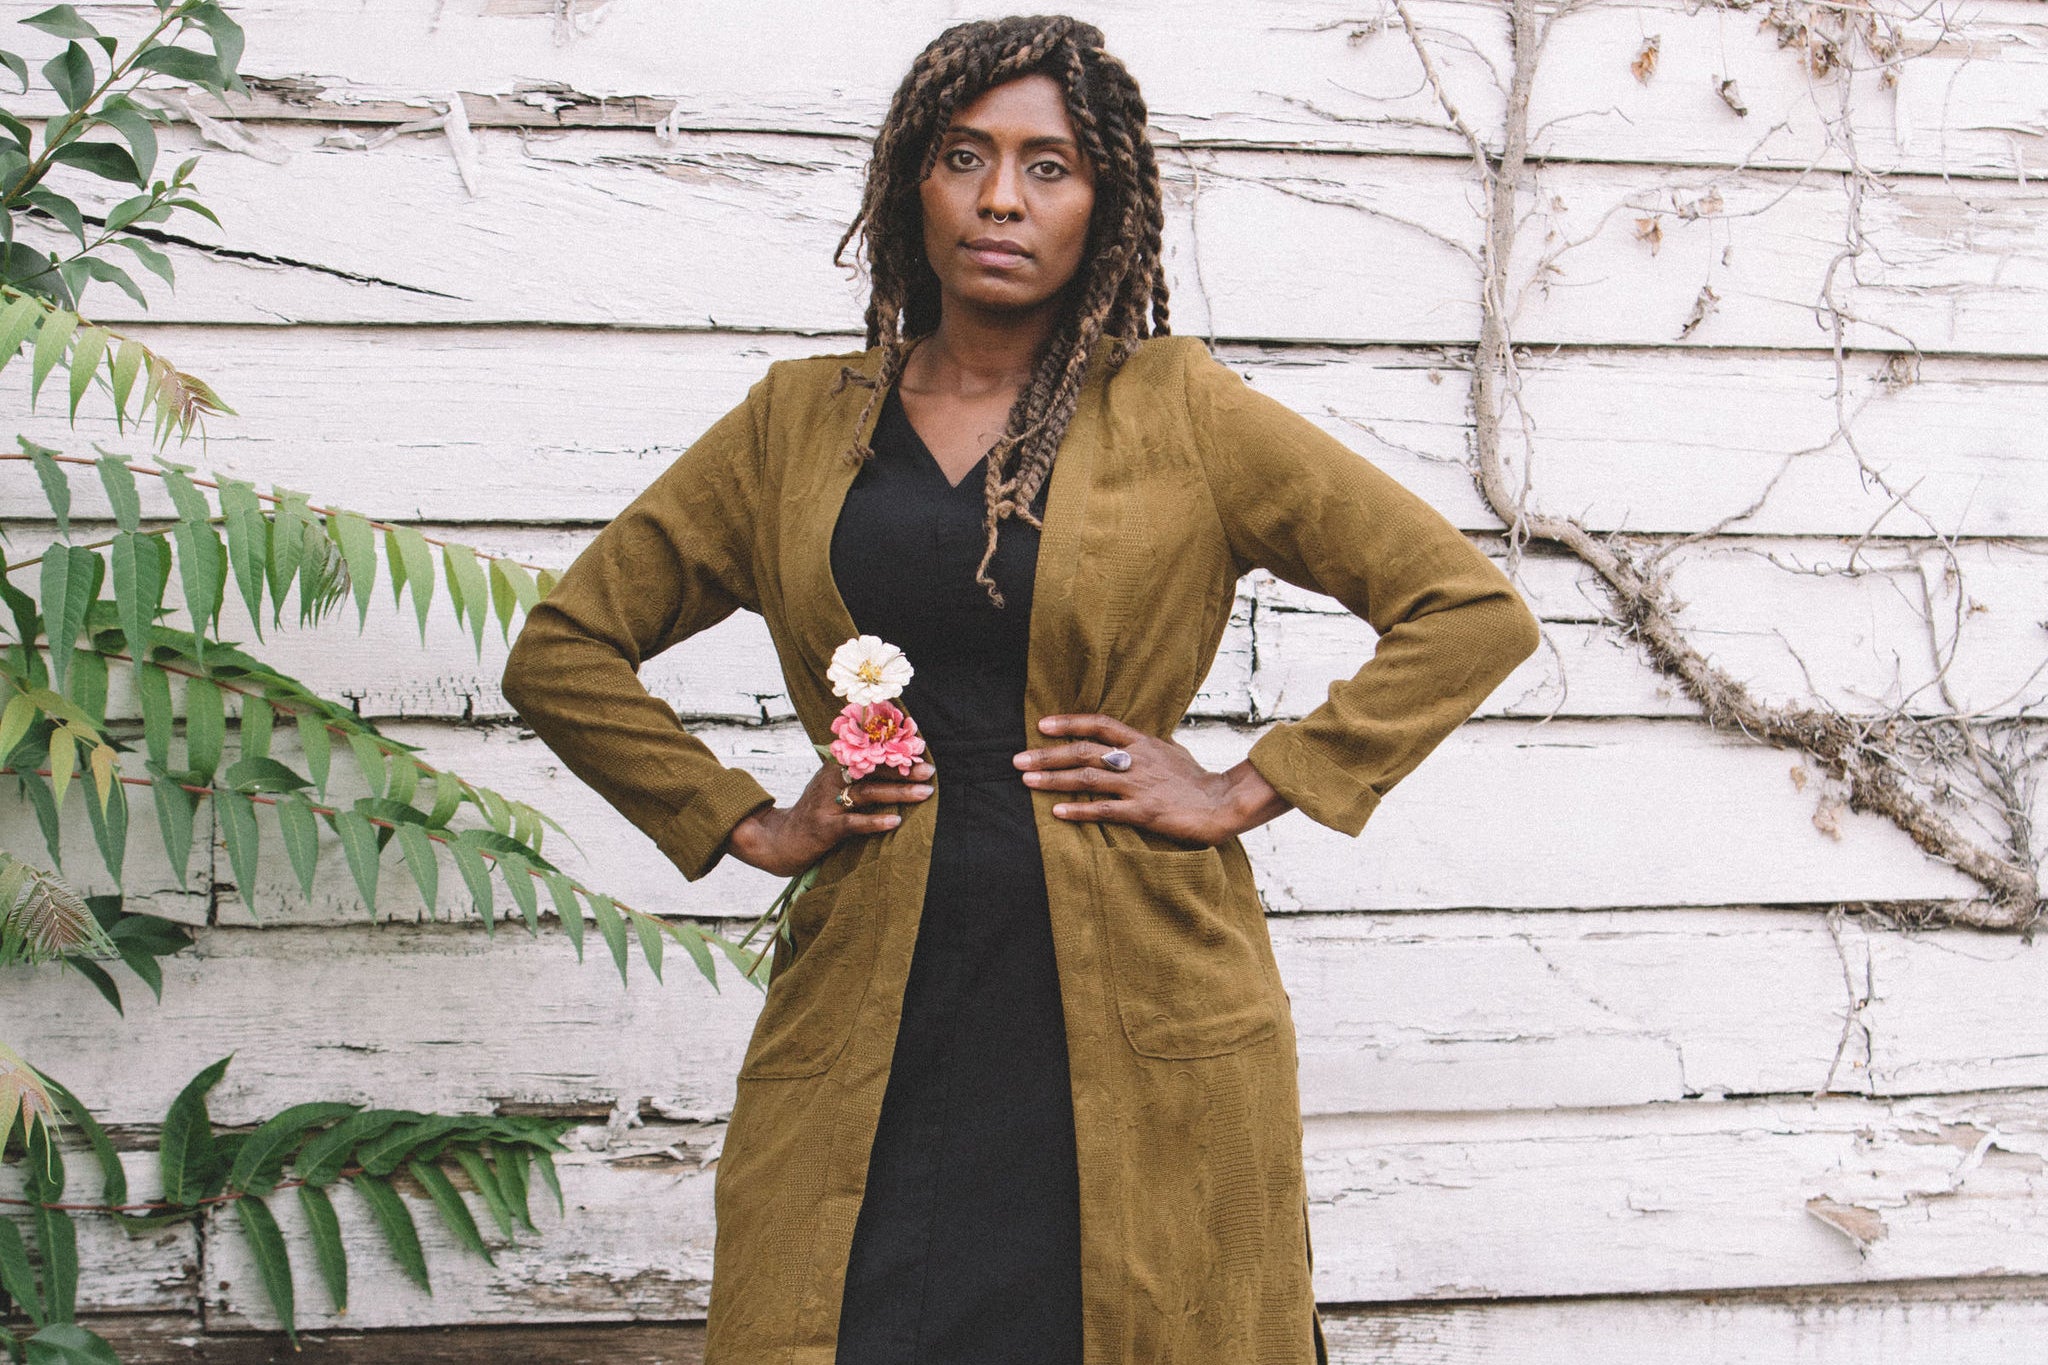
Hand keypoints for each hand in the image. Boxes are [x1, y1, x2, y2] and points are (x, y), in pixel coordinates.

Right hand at [723, 757, 935, 876]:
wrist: (781, 840)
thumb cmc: (815, 813)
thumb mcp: (830, 787)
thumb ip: (855, 774)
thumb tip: (892, 763)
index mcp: (834, 767)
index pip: (867, 752)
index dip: (893, 748)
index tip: (919, 744)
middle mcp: (831, 780)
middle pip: (871, 769)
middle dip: (903, 769)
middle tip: (929, 770)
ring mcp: (827, 803)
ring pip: (868, 793)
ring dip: (899, 792)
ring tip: (924, 792)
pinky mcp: (825, 827)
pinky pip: (854, 823)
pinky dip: (875, 821)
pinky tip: (896, 821)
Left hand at [1014, 714, 1291, 846]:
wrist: (1224, 803)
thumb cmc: (1197, 780)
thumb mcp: (1171, 752)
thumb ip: (1146, 746)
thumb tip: (1128, 741)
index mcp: (1143, 742)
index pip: (1100, 724)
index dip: (1069, 723)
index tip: (1042, 725)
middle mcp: (1137, 759)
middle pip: (1085, 751)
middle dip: (1048, 754)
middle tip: (1018, 758)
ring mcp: (1140, 785)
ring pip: (1089, 778)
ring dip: (1054, 779)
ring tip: (1027, 780)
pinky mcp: (1144, 811)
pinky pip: (1105, 810)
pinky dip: (1080, 810)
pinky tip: (1058, 812)